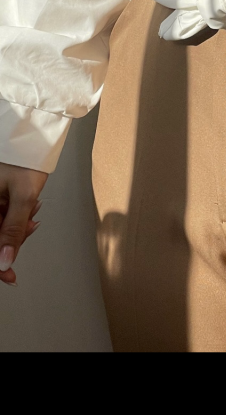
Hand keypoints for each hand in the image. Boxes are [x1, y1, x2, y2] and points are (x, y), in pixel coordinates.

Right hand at [0, 162, 47, 284]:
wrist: (31, 137)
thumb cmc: (25, 158)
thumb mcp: (23, 196)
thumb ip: (14, 230)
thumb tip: (5, 261)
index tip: (9, 276)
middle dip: (11, 241)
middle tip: (29, 229)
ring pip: (0, 230)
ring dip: (18, 229)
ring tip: (32, 213)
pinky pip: (2, 219)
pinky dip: (17, 220)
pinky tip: (29, 211)